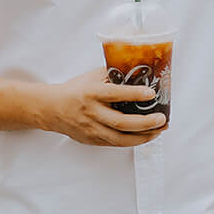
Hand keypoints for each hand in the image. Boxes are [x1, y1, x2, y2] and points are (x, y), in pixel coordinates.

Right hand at [39, 67, 167, 146]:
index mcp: (91, 93)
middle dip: (145, 123)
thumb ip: (112, 74)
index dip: (133, 94)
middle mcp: (91, 113)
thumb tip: (136, 69)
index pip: (114, 94)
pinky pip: (116, 143)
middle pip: (120, 122)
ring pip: (120, 139)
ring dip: (143, 136)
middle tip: (162, 119)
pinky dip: (133, 141)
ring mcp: (91, 129)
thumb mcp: (91, 77)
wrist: (51, 109)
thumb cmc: (74, 91)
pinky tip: (145, 136)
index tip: (151, 93)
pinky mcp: (92, 140)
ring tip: (159, 130)